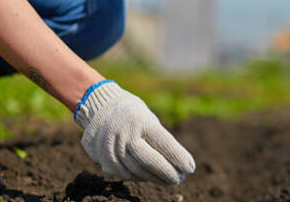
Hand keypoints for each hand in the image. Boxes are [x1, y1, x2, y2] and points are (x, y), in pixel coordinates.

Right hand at [75, 80, 194, 184]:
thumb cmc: (133, 115)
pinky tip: (151, 177)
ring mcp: (113, 148)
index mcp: (140, 120)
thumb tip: (177, 162)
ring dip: (156, 178)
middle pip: (150, 160)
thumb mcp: (148, 118)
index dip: (178, 156)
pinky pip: (127, 174)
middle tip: (181, 179)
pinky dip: (142, 177)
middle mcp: (125, 134)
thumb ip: (159, 139)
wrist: (99, 109)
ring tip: (170, 180)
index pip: (163, 142)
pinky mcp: (106, 160)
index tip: (190, 168)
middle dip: (167, 172)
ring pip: (139, 171)